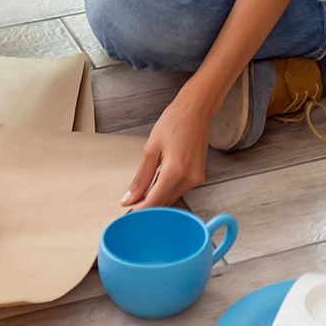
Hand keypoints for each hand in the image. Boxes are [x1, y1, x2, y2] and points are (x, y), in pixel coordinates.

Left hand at [123, 83, 216, 208]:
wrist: (197, 109)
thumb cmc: (175, 122)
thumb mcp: (151, 148)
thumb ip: (141, 178)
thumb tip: (129, 198)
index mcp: (175, 172)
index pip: (155, 202)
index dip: (140, 211)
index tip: (127, 216)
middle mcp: (189, 179)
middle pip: (165, 203)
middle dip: (148, 207)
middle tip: (130, 205)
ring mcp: (196, 179)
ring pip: (172, 198)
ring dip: (157, 199)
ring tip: (141, 194)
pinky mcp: (199, 177)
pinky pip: (179, 190)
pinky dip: (167, 190)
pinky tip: (157, 185)